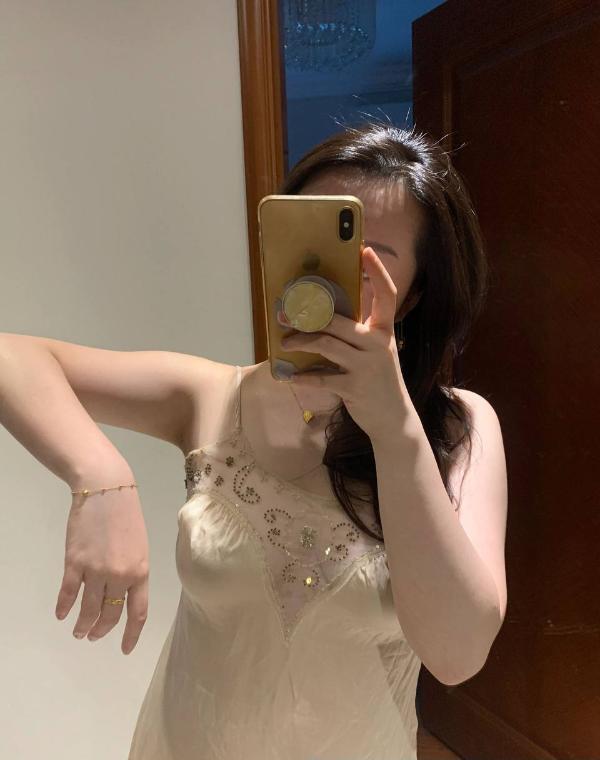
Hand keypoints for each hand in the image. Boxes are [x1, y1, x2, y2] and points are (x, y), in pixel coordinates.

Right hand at [55, 466, 148, 654]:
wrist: (107, 491)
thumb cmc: (126, 515)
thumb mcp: (139, 545)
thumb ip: (133, 570)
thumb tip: (123, 591)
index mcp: (141, 571)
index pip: (138, 612)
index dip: (131, 634)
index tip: (124, 649)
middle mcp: (120, 576)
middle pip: (111, 615)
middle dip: (102, 630)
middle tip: (93, 636)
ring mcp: (96, 571)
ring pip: (89, 610)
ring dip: (82, 625)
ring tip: (78, 631)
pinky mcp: (75, 563)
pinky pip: (68, 594)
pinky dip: (64, 607)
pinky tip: (61, 615)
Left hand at [280, 246, 408, 437]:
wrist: (393, 418)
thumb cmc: (378, 378)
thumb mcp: (376, 351)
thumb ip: (358, 331)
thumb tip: (325, 310)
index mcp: (384, 331)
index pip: (387, 294)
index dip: (378, 271)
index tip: (365, 250)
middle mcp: (378, 344)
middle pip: (339, 320)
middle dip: (308, 316)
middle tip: (285, 314)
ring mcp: (367, 366)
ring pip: (326, 344)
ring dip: (301, 342)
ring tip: (285, 343)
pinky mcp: (354, 388)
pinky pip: (321, 378)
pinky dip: (302, 377)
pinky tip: (289, 375)